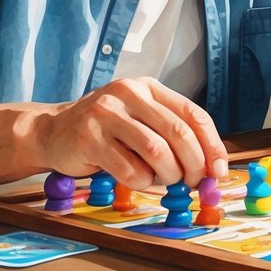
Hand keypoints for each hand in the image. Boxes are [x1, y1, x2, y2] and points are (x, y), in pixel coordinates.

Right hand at [35, 77, 228, 190]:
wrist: (52, 131)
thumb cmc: (106, 129)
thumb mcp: (140, 117)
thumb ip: (171, 132)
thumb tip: (210, 166)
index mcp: (148, 87)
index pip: (193, 114)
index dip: (211, 144)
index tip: (218, 170)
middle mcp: (129, 93)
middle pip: (178, 132)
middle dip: (193, 164)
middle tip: (193, 182)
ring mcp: (107, 114)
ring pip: (156, 151)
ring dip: (168, 174)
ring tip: (165, 181)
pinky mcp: (89, 138)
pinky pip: (129, 169)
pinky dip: (142, 181)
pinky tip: (137, 179)